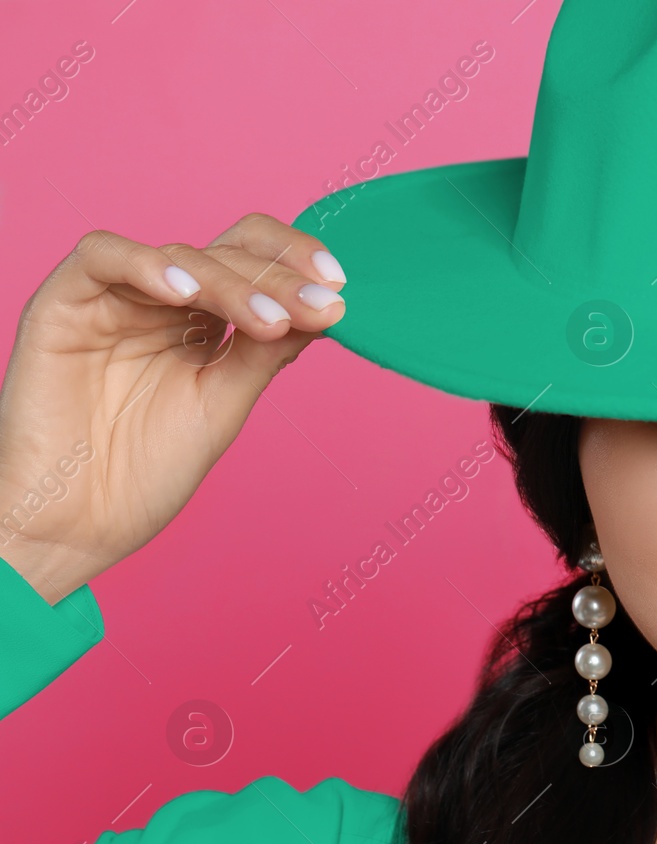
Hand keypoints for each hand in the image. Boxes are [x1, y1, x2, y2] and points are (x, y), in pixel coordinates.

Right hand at [0, 213, 346, 603]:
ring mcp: (114, 300)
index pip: (251, 261)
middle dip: (278, 279)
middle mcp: (160, 302)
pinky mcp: (64, 306)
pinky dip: (146, 266)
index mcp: (202, 322)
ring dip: (231, 282)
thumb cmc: (145, 471)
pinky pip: (101, 258)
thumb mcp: (225, 404)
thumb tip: (328, 307)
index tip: (339, 287)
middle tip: (318, 306)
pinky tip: (188, 295)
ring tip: (269, 321)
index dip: (293, 261)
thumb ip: (266, 352)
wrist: (78, 522)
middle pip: (225, 253)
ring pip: (178, 256)